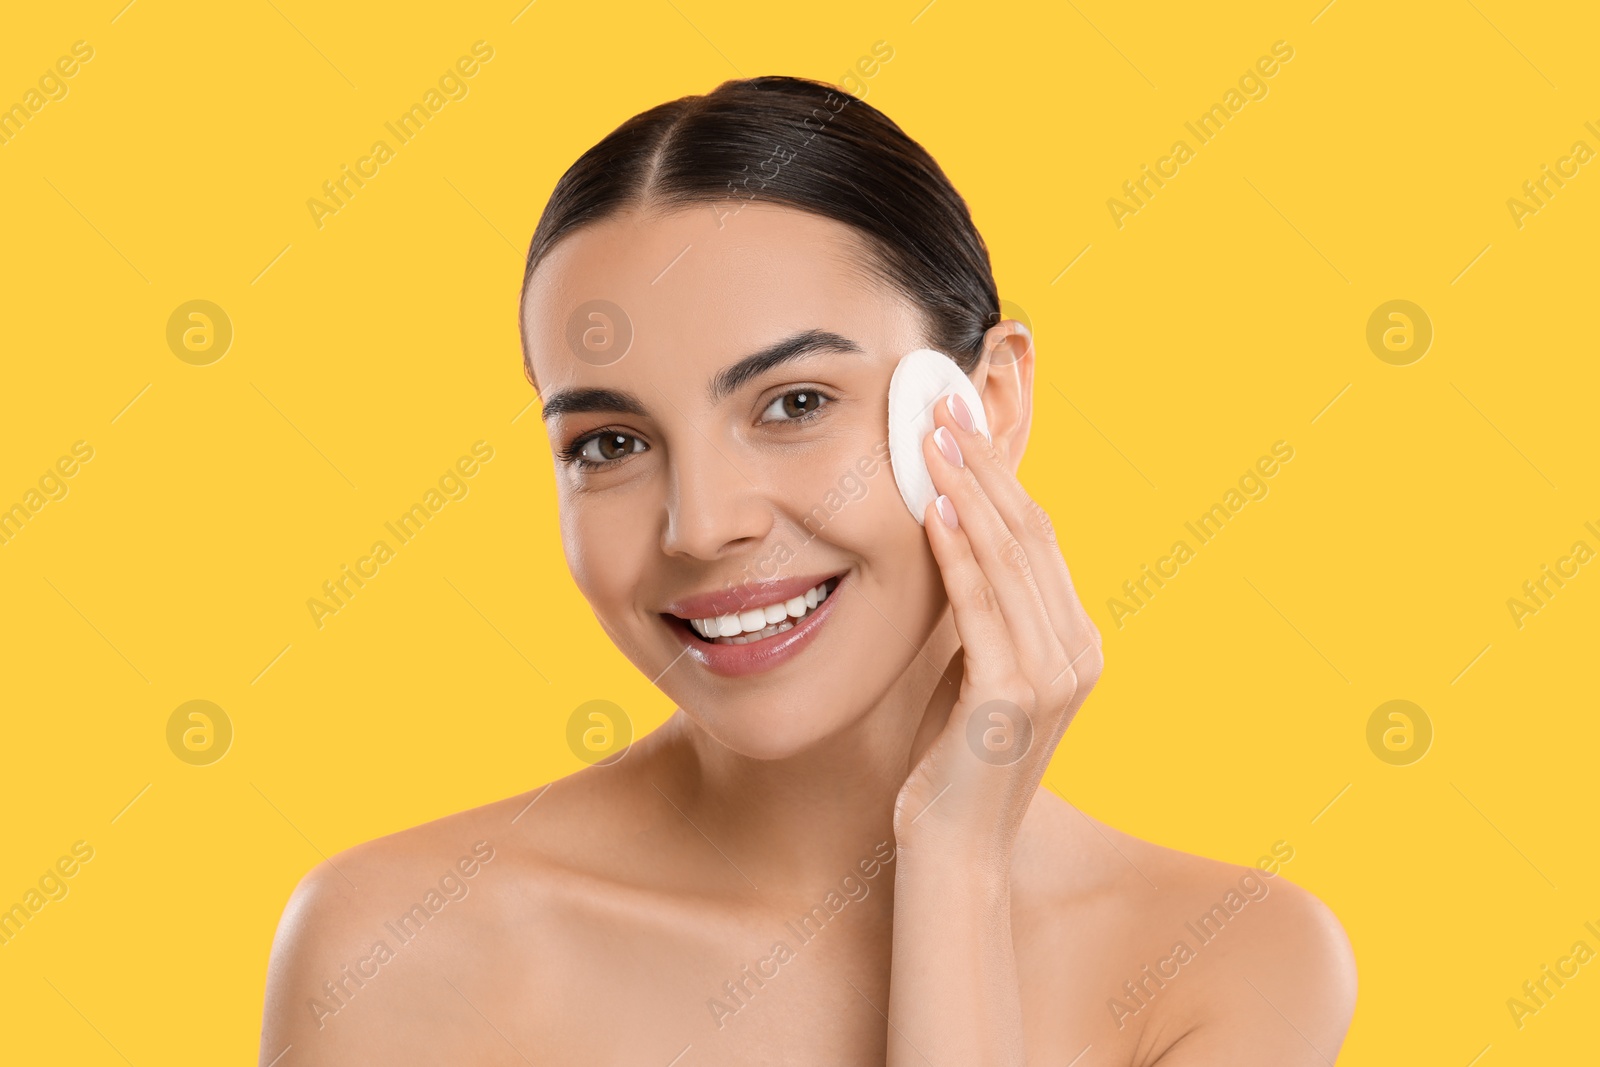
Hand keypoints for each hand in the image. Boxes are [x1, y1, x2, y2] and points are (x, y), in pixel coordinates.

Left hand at [892, 386, 1102, 866]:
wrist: (955, 847)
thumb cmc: (955, 759)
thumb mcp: (976, 668)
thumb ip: (983, 611)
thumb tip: (956, 534)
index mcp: (1076, 640)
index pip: (1040, 536)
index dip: (1000, 473)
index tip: (961, 420)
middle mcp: (1077, 651)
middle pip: (1031, 532)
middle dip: (983, 463)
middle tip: (942, 403)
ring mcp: (1052, 674)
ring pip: (1010, 558)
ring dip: (964, 490)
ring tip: (927, 436)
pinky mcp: (1013, 697)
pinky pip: (981, 605)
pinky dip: (956, 553)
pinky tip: (930, 508)